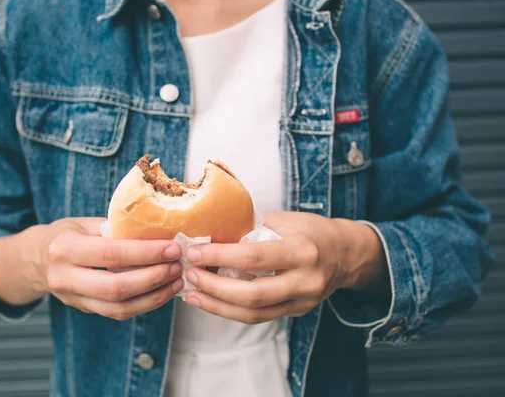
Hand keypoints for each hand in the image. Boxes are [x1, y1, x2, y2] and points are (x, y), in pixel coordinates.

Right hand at [33, 218, 183, 319]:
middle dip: (153, 278)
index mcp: (65, 248)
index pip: (111, 254)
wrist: (35, 260)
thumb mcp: (85, 223)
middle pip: (116, 287)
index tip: (172, 248)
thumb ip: (115, 228)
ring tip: (176, 281)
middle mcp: (65, 278)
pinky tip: (163, 291)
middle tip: (177, 266)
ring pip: (118, 307)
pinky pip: (118, 313)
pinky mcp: (84, 309)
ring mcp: (73, 298)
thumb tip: (158, 230)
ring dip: (154, 296)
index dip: (145, 253)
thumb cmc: (67, 235)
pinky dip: (144, 304)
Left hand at [182, 212, 386, 323]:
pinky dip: (232, 311)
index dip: (220, 257)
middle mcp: (305, 280)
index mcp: (302, 250)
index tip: (195, 252)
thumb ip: (251, 227)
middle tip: (190, 275)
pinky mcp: (297, 312)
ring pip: (254, 313)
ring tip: (193, 294)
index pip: (254, 258)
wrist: (347, 254)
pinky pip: (260, 317)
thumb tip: (210, 233)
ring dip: (218, 306)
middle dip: (214, 288)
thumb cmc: (312, 231)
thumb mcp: (285, 219)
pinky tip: (212, 301)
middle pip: (252, 294)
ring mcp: (302, 301)